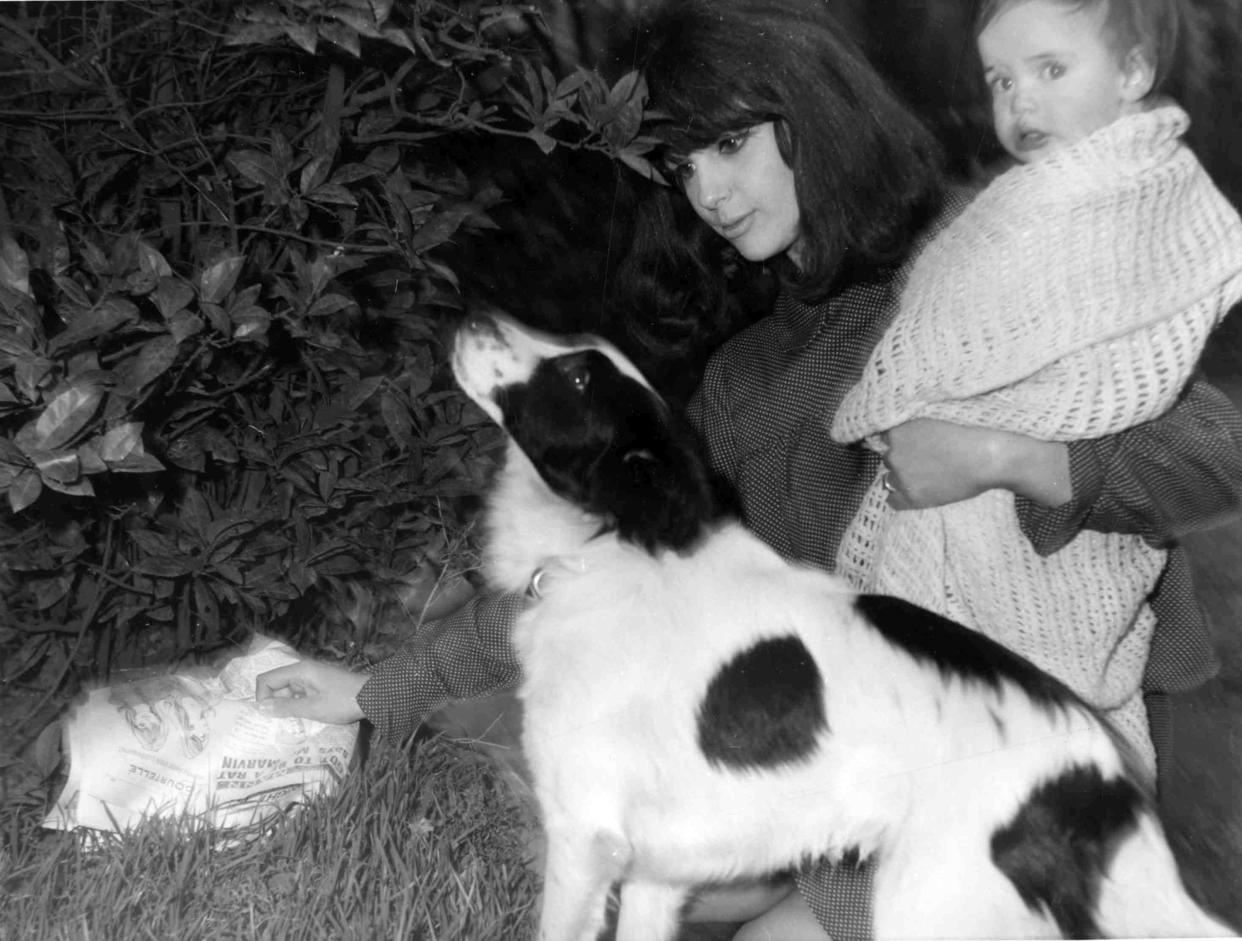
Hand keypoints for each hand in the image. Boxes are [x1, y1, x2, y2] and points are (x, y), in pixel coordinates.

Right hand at [255, 659, 367, 724]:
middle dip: (275, 704)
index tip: (269, 715)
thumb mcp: (313, 708)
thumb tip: (261, 708)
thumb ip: (286, 707)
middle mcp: (303, 670)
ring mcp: (312, 678)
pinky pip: (300, 694)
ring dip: (288, 707)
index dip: (262, 697)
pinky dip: (299, 706)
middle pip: (276, 685)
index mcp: (299, 670)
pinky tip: (305, 718)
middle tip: (282, 723)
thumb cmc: (343, 701)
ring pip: (288, 692)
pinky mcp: (319, 686)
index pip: (266, 679)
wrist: (374, 697)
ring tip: (295, 723)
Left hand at [879, 418, 1070, 510]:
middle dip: (902, 456)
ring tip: (925, 474)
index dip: (899, 439)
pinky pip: (893, 499)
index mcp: (898, 428)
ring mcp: (902, 475)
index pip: (884, 435)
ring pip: (889, 477)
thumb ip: (915, 420)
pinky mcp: (912, 496)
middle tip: (924, 458)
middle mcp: (894, 451)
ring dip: (902, 475)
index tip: (911, 442)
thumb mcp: (938, 414)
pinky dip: (901, 496)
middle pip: (888, 455)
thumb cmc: (971, 430)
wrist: (990, 456)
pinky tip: (916, 491)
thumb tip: (902, 426)